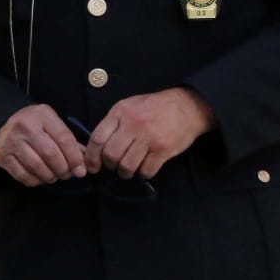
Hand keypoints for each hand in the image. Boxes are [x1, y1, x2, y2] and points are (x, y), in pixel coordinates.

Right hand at [0, 104, 89, 187]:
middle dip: (62, 169)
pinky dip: (35, 181)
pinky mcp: (3, 156)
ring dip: (49, 176)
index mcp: (42, 115)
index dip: (75, 158)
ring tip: (53, 176)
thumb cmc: (35, 125)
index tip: (80, 171)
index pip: (64, 139)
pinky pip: (22, 175)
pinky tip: (39, 178)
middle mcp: (25, 126)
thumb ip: (69, 141)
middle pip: (50, 154)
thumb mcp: (52, 125)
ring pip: (36, 166)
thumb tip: (84, 162)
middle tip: (66, 174)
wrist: (4, 124)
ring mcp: (11, 141)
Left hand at [85, 88, 214, 180]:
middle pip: (111, 155)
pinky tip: (144, 167)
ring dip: (125, 172)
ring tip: (129, 169)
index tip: (92, 166)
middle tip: (115, 166)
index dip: (92, 156)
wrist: (187, 106)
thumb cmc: (154, 107)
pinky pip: (146, 171)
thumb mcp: (129, 106)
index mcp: (120, 112)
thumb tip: (98, 147)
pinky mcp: (163, 149)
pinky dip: (142, 174)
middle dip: (110, 166)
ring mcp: (149, 137)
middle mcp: (133, 124)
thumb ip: (113, 123)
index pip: (98, 138)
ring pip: (127, 166)